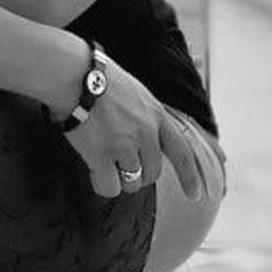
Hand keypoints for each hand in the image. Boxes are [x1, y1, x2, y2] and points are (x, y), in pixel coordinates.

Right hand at [60, 53, 206, 200]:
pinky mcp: (102, 156)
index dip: (190, 176)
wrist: (75, 76)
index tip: (196, 195)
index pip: (181, 151)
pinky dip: (102, 184)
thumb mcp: (135, 93)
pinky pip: (109, 187)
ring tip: (102, 161)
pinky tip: (94, 172)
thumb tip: (143, 141)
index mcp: (156, 115)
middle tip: (119, 164)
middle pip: (153, 173)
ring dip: (118, 178)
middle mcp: (146, 133)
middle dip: (139, 174)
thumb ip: (145, 117)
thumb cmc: (99, 79)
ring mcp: (124, 146)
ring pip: (132, 183)